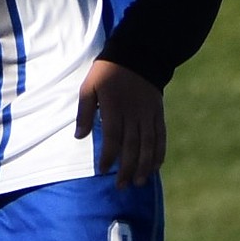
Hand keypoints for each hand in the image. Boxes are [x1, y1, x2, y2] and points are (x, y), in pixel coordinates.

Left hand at [74, 58, 165, 188]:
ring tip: (139, 182)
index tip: (104, 170)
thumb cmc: (107, 72)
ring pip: (148, 144)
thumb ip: (84, 112)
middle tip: (121, 186)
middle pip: (132, 146)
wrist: (138, 54)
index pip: (113, 137)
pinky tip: (155, 166)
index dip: (109, 156)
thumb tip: (79, 137)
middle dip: (127, 168)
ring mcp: (148, 114)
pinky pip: (160, 136)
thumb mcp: (89, 87)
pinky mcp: (158, 113)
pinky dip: (159, 152)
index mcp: (114, 107)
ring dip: (144, 165)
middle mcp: (133, 113)